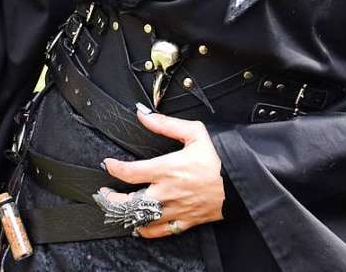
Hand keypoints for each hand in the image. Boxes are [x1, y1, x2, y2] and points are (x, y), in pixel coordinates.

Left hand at [100, 106, 224, 238]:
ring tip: (116, 209)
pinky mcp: (186, 220)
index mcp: (167, 169)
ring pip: (143, 219)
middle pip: (130, 201)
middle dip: (112, 199)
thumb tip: (143, 113)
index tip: (107, 164)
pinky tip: (139, 227)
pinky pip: (162, 231)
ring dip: (126, 216)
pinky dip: (147, 231)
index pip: (131, 172)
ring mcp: (176, 209)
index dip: (114, 168)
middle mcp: (167, 192)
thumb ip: (164, 124)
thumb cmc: (220, 156)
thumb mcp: (193, 132)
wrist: (242, 181)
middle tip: (104, 193)